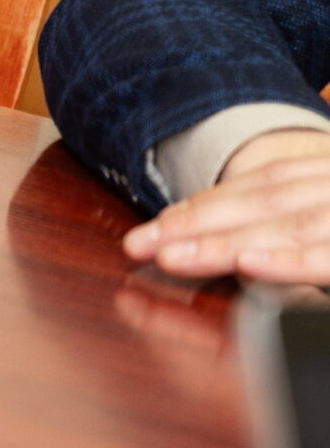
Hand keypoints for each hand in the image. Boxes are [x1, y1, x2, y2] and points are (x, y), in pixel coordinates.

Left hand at [122, 129, 329, 280]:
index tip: (161, 223)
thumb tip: (242, 246)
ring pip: (288, 226)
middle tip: (139, 244)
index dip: (209, 202)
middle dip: (197, 223)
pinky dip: (288, 260)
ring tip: (170, 255)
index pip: (266, 184)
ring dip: (224, 242)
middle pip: (264, 202)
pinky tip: (245, 265)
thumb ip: (298, 220)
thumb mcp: (326, 213)